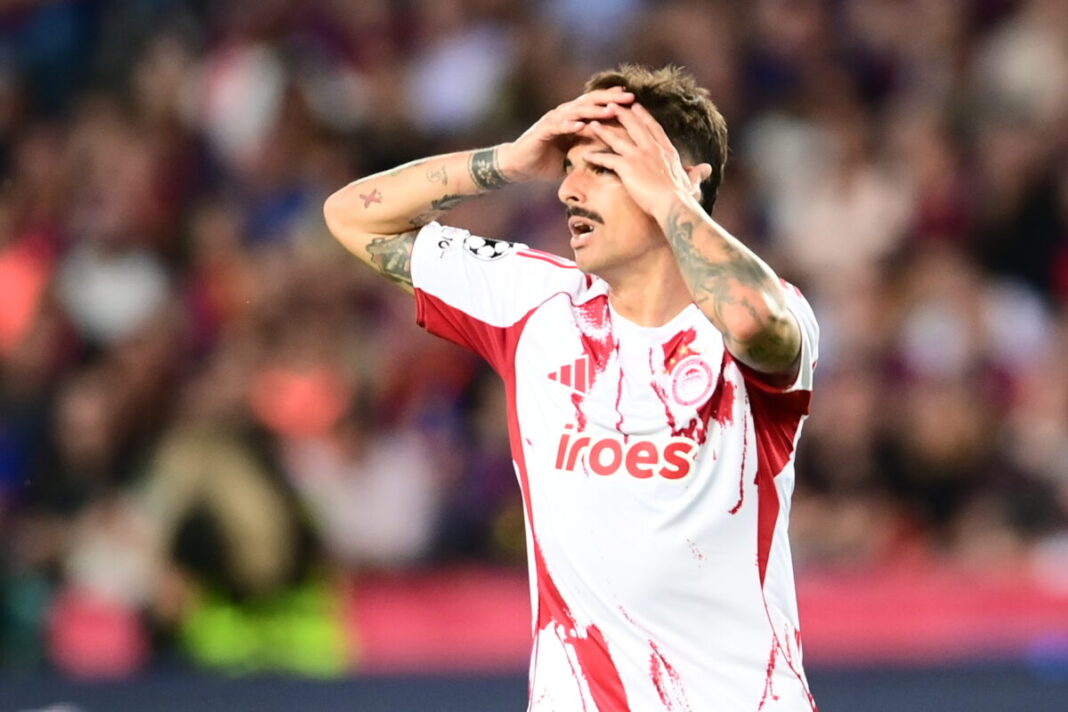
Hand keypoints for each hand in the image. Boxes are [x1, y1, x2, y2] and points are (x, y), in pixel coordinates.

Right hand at [497, 87, 634, 181]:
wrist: (519, 165)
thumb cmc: (547, 160)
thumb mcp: (574, 154)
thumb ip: (590, 147)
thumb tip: (614, 153)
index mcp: (573, 118)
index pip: (597, 104)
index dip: (614, 100)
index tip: (634, 100)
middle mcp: (564, 114)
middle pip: (590, 102)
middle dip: (610, 99)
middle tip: (630, 97)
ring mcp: (552, 121)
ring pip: (576, 112)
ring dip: (594, 111)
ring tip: (611, 110)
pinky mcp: (542, 131)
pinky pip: (558, 126)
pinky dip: (569, 125)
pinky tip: (581, 125)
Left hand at [584, 103, 711, 219]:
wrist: (674, 205)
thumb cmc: (683, 198)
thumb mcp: (693, 182)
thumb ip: (697, 173)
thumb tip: (708, 169)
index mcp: (667, 151)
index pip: (654, 128)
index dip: (644, 117)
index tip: (636, 106)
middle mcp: (652, 149)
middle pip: (634, 126)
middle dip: (622, 114)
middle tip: (611, 104)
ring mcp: (639, 156)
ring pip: (617, 139)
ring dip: (604, 129)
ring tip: (592, 122)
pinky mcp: (627, 167)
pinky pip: (607, 159)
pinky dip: (595, 157)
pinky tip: (585, 155)